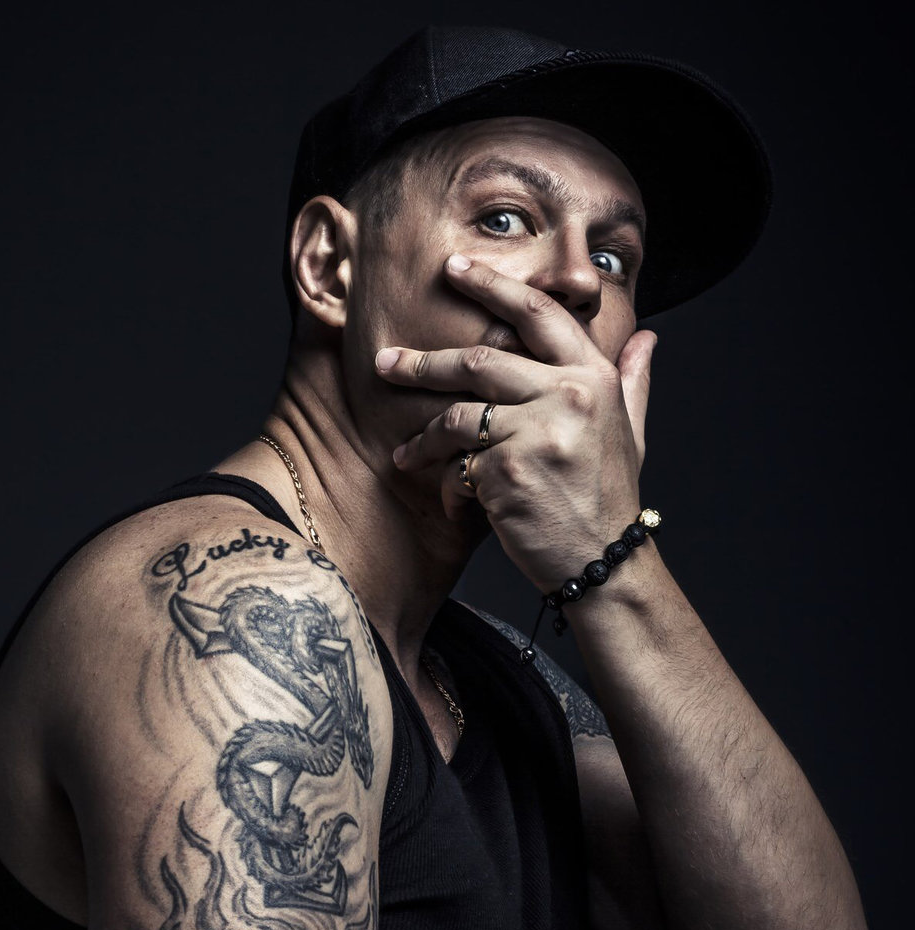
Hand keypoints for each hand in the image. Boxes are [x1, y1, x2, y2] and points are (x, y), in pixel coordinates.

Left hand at [375, 253, 655, 591]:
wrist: (604, 560)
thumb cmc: (608, 494)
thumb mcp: (631, 431)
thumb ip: (634, 379)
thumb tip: (647, 336)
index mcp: (593, 377)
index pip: (537, 314)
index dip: (492, 284)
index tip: (453, 268)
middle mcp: (568, 396)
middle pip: (477, 360)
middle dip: (422, 364)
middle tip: (384, 362)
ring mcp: (537, 433)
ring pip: (456, 418)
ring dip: (422, 439)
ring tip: (404, 454)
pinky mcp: (508, 472)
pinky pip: (456, 466)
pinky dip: (446, 485)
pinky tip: (453, 501)